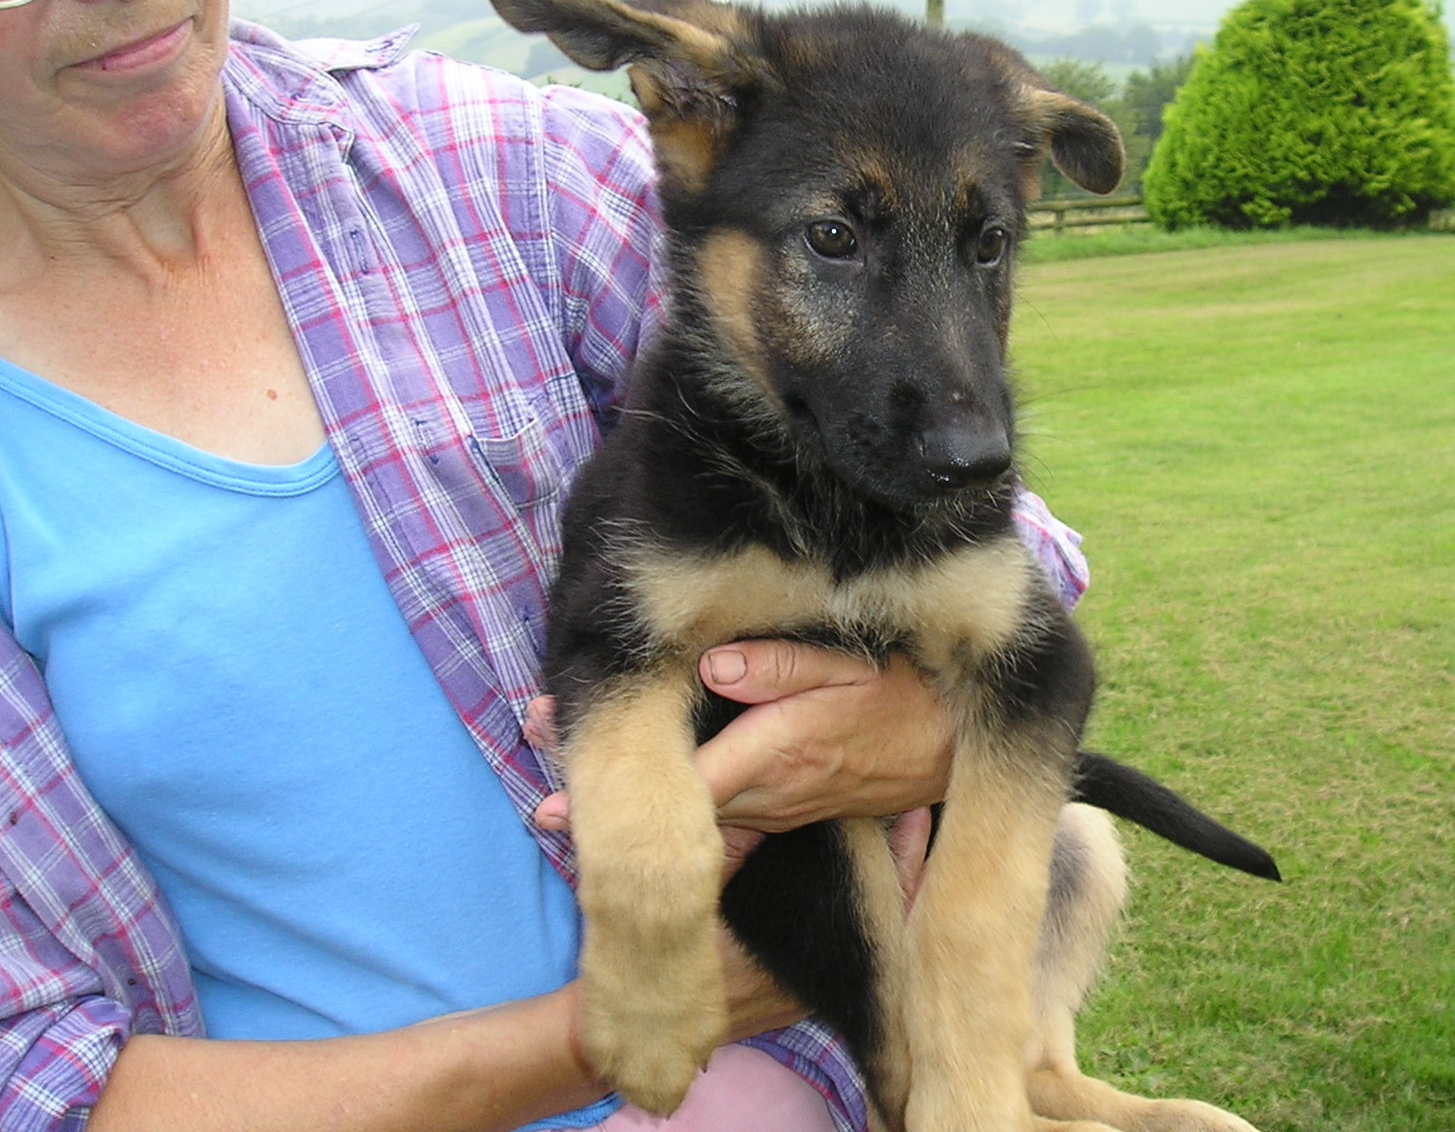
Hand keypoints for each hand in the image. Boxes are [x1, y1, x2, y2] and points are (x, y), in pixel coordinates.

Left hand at [527, 641, 947, 884]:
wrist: (953, 753)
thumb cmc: (899, 697)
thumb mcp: (848, 668)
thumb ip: (779, 667)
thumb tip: (712, 664)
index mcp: (775, 753)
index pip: (683, 783)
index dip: (620, 795)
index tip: (558, 805)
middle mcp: (767, 794)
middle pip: (674, 812)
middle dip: (610, 807)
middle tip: (538, 809)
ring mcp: (775, 811)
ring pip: (692, 824)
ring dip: (635, 817)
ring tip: (558, 811)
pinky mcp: (783, 814)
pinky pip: (720, 826)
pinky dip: (675, 824)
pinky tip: (637, 818)